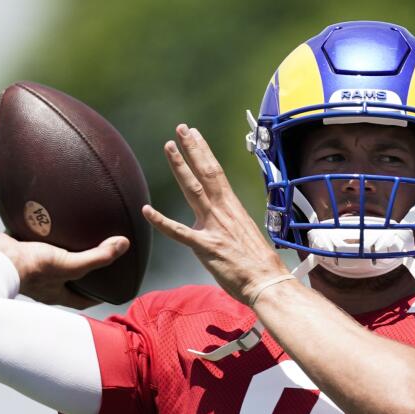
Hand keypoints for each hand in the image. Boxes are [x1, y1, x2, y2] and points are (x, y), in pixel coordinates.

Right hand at [0, 232, 128, 308]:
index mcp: (56, 293)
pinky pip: (33, 245)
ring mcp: (29, 270)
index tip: (110, 289)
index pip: (82, 300)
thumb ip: (97, 256)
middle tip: (95, 260)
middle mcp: (43, 284)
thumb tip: (123, 244)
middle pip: (66, 281)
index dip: (97, 296)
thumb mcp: (69, 264)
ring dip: (61, 253)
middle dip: (80, 273)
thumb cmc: (30, 268)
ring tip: (75, 239)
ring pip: (50, 263)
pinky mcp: (18, 253)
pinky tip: (50, 223)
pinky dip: (42, 236)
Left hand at [142, 124, 288, 304]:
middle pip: (206, 173)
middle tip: (181, 129)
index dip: (204, 152)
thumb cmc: (257, 264)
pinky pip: (179, 232)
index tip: (195, 135)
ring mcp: (214, 227)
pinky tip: (147, 210)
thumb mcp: (243, 236)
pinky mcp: (206, 247)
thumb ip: (227, 226)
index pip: (216, 173)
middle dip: (192, 149)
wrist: (267, 281)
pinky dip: (161, 221)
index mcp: (232, 208)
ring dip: (180, 167)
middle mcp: (223, 212)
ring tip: (170, 147)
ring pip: (194, 190)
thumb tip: (219, 225)